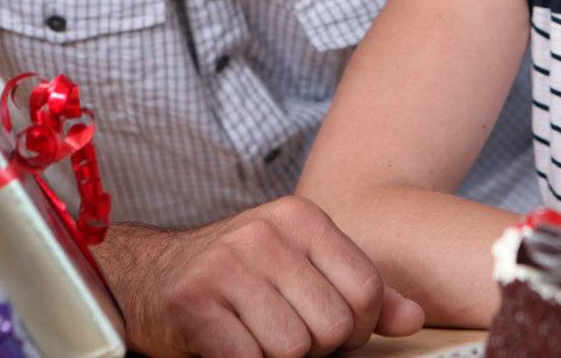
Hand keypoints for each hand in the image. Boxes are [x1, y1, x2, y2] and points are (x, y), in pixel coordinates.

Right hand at [99, 196, 424, 357]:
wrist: (147, 277)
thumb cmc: (236, 276)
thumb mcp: (301, 266)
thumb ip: (359, 288)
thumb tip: (413, 317)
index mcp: (300, 217)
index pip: (366, 288)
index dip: (357, 327)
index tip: (331, 330)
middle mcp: (265, 233)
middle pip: (334, 324)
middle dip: (318, 347)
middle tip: (287, 336)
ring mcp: (227, 266)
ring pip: (295, 348)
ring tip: (258, 337)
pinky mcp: (195, 304)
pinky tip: (232, 344)